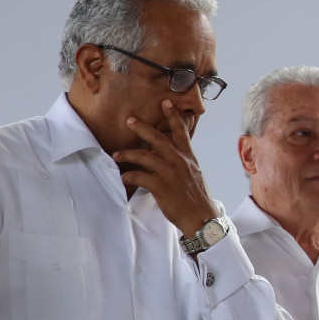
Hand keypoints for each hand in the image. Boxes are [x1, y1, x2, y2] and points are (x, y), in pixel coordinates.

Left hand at [121, 101, 220, 235]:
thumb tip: (172, 156)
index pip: (181, 132)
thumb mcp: (194, 174)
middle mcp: (179, 161)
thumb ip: (183, 162)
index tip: (166, 102)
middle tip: (130, 120)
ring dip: (127, 154)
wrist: (201, 217)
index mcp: (188, 157)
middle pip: (157, 138)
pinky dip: (129, 175)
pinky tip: (124, 177)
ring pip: (144, 156)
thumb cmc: (196, 198)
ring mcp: (170, 173)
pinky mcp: (161, 186)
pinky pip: (139, 176)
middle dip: (141, 128)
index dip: (173, 115)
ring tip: (117, 154)